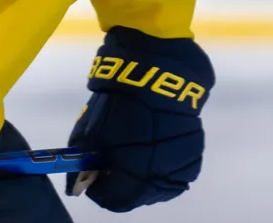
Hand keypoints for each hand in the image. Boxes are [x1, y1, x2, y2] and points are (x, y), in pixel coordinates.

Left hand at [64, 26, 213, 211]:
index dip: (100, 189)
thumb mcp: (91, 131)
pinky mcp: (195, 155)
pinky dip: (163, 167)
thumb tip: (77, 185)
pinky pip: (175, 174)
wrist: (159, 72)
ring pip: (157, 188)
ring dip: (143, 177)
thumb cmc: (119, 101)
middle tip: (113, 162)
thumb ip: (84, 164)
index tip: (95, 175)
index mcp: (134, 171)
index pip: (113, 199)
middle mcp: (161, 175)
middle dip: (122, 184)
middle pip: (136, 197)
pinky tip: (154, 148)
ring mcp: (181, 166)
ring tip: (135, 152)